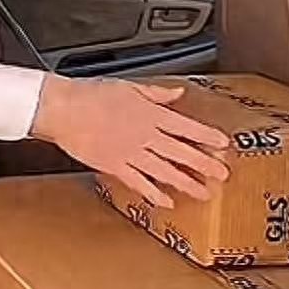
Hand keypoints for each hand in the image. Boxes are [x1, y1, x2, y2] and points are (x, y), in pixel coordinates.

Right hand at [31, 77, 231, 207]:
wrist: (65, 110)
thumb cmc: (92, 95)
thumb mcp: (130, 87)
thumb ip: (156, 93)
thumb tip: (176, 93)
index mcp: (151, 114)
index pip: (187, 127)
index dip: (207, 137)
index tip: (223, 145)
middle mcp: (146, 136)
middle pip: (181, 152)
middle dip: (204, 164)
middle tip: (222, 175)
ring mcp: (131, 154)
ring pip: (165, 171)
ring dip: (186, 183)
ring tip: (203, 193)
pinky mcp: (115, 167)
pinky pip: (139, 183)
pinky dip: (154, 194)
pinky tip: (166, 202)